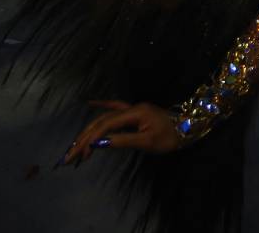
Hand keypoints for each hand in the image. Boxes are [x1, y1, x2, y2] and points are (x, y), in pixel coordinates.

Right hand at [61, 101, 180, 165]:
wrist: (189, 128)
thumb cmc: (170, 137)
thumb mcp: (147, 142)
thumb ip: (121, 141)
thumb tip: (97, 144)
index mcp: (134, 113)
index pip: (105, 126)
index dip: (89, 139)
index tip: (78, 154)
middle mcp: (131, 108)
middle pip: (101, 122)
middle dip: (84, 138)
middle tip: (69, 156)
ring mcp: (133, 109)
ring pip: (105, 118)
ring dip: (89, 131)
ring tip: (75, 146)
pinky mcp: (136, 112)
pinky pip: (115, 107)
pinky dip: (102, 106)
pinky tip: (90, 103)